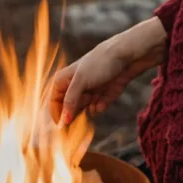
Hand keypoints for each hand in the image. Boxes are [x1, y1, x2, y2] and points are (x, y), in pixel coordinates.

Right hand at [50, 17, 166, 124]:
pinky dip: (101, 106)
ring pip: (84, 108)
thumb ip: (70, 101)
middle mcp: (76, 85)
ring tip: (94, 100)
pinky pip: (99, 107)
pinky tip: (103, 100)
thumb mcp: (81, 81)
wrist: (128, 55)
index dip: (57, 114)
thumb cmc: (100, 63)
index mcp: (65, 79)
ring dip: (88, 108)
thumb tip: (63, 121)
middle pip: (69, 107)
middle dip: (74, 113)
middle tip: (78, 121)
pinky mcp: (104, 94)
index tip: (62, 127)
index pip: (54, 101)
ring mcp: (91, 90)